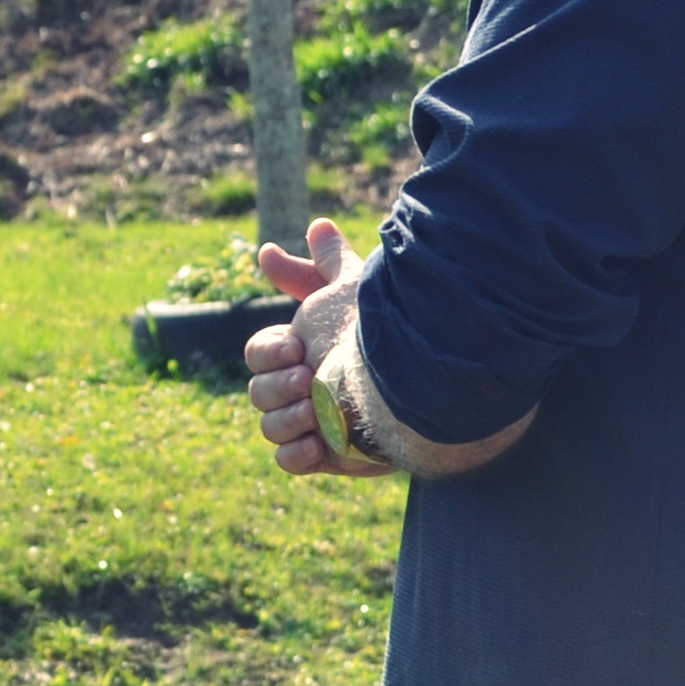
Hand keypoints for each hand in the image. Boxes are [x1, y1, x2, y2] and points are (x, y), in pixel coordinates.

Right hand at [243, 219, 394, 478]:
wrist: (426, 385)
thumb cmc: (384, 333)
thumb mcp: (356, 294)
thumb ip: (331, 263)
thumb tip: (318, 225)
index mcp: (300, 351)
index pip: (258, 353)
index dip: (268, 353)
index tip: (296, 347)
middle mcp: (301, 387)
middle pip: (258, 392)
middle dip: (277, 387)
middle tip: (307, 379)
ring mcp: (312, 423)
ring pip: (270, 427)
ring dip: (287, 420)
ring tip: (316, 414)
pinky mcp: (326, 455)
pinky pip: (288, 461)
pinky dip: (297, 453)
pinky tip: (319, 442)